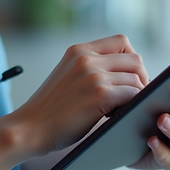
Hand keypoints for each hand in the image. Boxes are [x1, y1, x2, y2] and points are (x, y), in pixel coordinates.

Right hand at [13, 35, 149, 154]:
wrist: (28, 128)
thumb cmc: (50, 110)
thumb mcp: (68, 76)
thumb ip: (90, 68)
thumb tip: (126, 73)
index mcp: (79, 50)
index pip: (122, 41)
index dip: (132, 59)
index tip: (130, 78)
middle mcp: (86, 58)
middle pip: (134, 59)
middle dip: (141, 78)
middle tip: (135, 97)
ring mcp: (93, 75)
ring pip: (136, 79)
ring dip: (136, 96)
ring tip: (122, 109)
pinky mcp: (99, 94)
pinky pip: (133, 95)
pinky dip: (133, 106)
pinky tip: (118, 115)